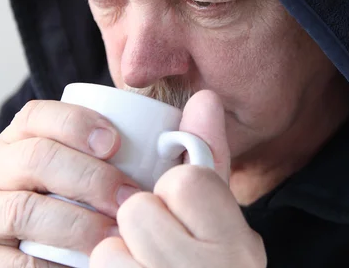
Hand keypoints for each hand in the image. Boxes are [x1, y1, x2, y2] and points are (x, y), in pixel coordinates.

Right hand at [0, 99, 140, 266]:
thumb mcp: (78, 170)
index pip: (38, 115)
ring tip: (115, 236)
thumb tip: (192, 121)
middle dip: (89, 176)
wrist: (7, 252)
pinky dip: (54, 265)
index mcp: (17, 140)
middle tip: (129, 199)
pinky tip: (87, 263)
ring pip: (23, 209)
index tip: (116, 143)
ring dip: (77, 223)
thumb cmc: (62, 203)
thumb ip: (122, 150)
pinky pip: (16, 263)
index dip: (76, 123)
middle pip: (35, 158)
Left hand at [89, 91, 266, 267]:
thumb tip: (205, 97)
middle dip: (142, 220)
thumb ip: (210, 157)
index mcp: (238, 247)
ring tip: (142, 264)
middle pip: (141, 210)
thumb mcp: (217, 217)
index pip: (187, 181)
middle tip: (158, 240)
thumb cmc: (205, 263)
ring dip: (117, 251)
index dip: (174, 189)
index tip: (181, 208)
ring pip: (110, 246)